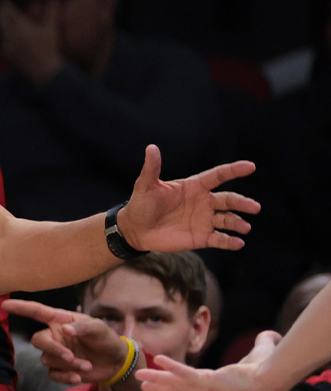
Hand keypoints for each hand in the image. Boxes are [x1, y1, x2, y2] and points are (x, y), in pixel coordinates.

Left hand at [0, 0, 63, 84]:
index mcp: (20, 27)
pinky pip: (2, 41)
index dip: (5, 3)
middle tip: (1, 5)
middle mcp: (10, 35)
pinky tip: (7, 33)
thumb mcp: (51, 29)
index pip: (8, 11)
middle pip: (0, 19)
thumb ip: (51, 11)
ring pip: (0, 30)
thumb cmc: (49, 49)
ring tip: (3, 17)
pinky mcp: (5, 54)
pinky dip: (4, 35)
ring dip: (2, 23)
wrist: (44, 72)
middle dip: (0, 11)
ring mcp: (6, 45)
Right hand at [2, 299, 126, 384]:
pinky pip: (52, 374)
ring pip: (47, 360)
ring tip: (87, 365)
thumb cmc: (106, 338)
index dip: (20, 308)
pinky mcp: (60, 369)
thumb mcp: (99, 328)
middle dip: (53, 349)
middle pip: (38, 340)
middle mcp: (54, 336)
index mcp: (59, 320)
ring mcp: (56, 353)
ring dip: (67, 365)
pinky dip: (65, 377)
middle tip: (70, 357)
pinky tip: (78, 377)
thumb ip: (82, 327)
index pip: (36, 312)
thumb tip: (65, 330)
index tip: (4, 305)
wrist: (116, 362)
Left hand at [119, 145, 257, 252]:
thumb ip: (152, 168)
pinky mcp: (202, 237)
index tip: (251, 166)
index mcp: (194, 187)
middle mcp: (204, 202)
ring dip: (237, 223)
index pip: (218, 176)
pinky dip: (229, 241)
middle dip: (241, 203)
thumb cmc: (142, 204)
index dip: (234, 170)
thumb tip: (151, 147)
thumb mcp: (146, 185)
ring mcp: (204, 220)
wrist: (136, 229)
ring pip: (227, 220)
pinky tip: (238, 243)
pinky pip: (219, 239)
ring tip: (245, 227)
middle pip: (228, 200)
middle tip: (254, 207)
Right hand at [138, 330, 281, 390]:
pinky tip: (158, 359)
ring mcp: (207, 388)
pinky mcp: (209, 382)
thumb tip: (271, 334)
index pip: (192, 385)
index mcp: (218, 385)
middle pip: (179, 389)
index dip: (176, 383)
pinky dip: (172, 367)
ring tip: (139, 376)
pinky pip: (186, 373)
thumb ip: (262, 342)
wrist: (272, 377)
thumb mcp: (259, 352)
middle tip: (142, 385)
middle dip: (160, 386)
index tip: (163, 382)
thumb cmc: (268, 367)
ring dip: (157, 380)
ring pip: (176, 384)